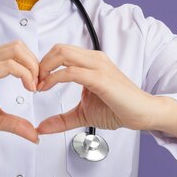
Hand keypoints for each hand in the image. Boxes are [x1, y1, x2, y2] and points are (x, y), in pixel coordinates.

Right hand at [0, 40, 39, 142]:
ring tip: (34, 86)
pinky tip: (27, 88)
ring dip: (32, 67)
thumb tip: (34, 135)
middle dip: (35, 63)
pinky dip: (24, 74)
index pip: (16, 52)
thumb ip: (15, 124)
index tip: (38, 85)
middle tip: (39, 84)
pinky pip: (9, 65)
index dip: (32, 65)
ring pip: (16, 51)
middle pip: (19, 46)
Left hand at [35, 44, 159, 134]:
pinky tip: (47, 88)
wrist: (143, 114)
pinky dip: (54, 78)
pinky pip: (71, 72)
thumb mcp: (83, 114)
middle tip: (33, 82)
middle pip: (58, 48)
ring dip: (44, 68)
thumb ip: (62, 119)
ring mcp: (98, 66)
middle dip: (40, 64)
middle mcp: (94, 59)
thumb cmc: (119, 108)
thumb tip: (41, 127)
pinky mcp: (101, 78)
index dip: (43, 65)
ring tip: (38, 86)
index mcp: (90, 62)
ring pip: (62, 54)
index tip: (35, 82)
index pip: (60, 52)